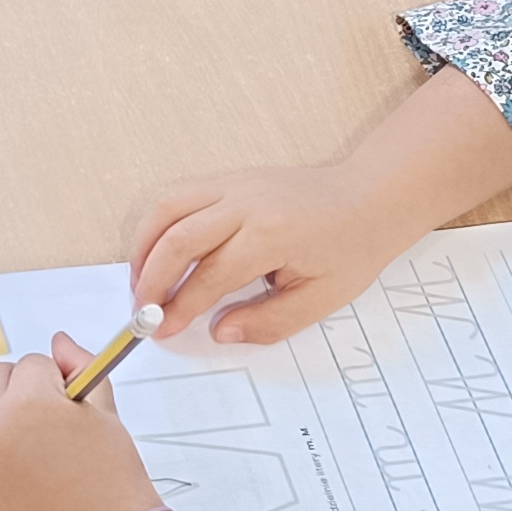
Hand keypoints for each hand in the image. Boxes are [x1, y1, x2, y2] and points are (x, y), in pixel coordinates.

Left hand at [0, 340, 171, 510]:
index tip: (72, 403)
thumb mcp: (105, 415)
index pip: (32, 364)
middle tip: (51, 417)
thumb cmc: (114, 484)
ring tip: (47, 456)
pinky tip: (33, 484)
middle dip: (20, 389)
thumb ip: (82, 367)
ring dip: (6, 425)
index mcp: (27, 401)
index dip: (59, 380)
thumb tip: (60, 344)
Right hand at [127, 162, 421, 345]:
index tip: (162, 331)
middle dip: (151, 280)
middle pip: (178, 238)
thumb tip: (220, 332)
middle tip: (141, 314)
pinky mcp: (230, 178)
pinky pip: (179, 196)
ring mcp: (234, 184)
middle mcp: (245, 203)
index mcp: (271, 234)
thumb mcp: (322, 298)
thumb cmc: (351, 247)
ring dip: (144, 248)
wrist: (371, 197)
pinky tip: (156, 254)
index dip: (180, 307)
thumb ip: (269, 321)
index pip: (210, 275)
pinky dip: (158, 226)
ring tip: (140, 285)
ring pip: (168, 209)